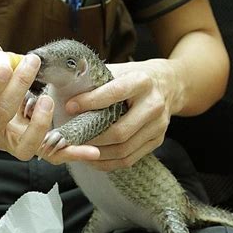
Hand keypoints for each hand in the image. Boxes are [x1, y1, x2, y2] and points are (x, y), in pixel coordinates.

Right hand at [0, 37, 98, 161]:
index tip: (5, 66)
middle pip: (0, 118)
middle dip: (17, 89)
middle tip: (31, 66)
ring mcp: (9, 144)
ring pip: (25, 146)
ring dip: (39, 124)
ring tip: (48, 100)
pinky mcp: (30, 148)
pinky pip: (51, 156)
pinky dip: (72, 152)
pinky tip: (92, 150)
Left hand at [65, 59, 182, 169]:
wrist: (168, 84)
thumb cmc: (134, 77)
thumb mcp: (118, 70)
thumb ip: (96, 80)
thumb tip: (64, 91)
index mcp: (142, 82)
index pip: (114, 94)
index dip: (89, 102)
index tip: (69, 107)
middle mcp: (153, 105)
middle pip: (119, 131)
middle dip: (91, 137)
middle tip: (70, 137)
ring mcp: (158, 126)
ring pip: (123, 149)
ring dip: (96, 153)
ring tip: (78, 149)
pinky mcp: (157, 140)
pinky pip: (129, 159)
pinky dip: (107, 162)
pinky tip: (92, 157)